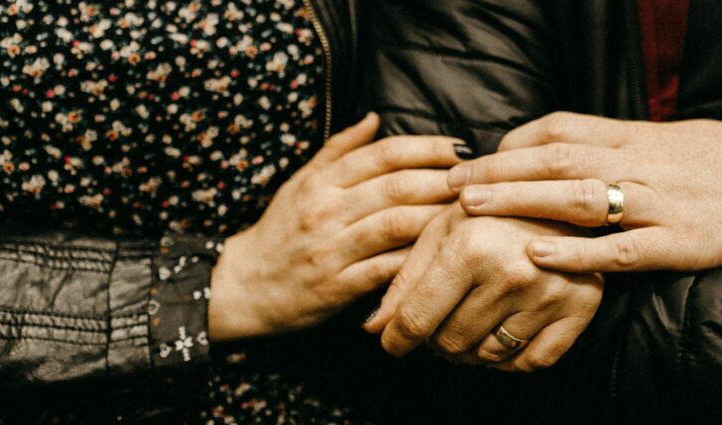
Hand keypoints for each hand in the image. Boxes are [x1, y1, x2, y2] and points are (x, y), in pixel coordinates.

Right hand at [208, 114, 463, 340]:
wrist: (243, 287)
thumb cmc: (280, 231)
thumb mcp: (301, 183)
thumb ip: (339, 150)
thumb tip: (376, 117)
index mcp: (321, 182)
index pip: (383, 154)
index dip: (426, 148)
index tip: (459, 149)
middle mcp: (326, 210)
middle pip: (397, 186)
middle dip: (443, 180)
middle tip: (477, 181)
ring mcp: (332, 249)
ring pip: (397, 224)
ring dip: (438, 217)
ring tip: (469, 213)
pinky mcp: (338, 287)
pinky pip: (388, 269)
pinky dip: (418, 259)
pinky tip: (444, 253)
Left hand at [363, 205, 602, 371]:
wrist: (564, 193)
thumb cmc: (494, 208)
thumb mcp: (443, 229)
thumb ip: (405, 279)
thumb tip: (373, 328)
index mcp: (471, 246)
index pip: (418, 318)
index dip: (397, 338)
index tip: (392, 343)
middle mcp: (512, 274)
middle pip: (450, 343)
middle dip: (436, 338)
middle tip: (441, 319)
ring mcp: (550, 294)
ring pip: (487, 356)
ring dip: (472, 348)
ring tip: (473, 318)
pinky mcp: (581, 308)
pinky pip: (531, 362)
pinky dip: (511, 359)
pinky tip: (503, 332)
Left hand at [447, 112, 721, 271]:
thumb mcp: (681, 139)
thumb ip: (631, 146)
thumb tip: (584, 153)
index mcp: (641, 136)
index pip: (562, 128)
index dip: (514, 142)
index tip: (482, 156)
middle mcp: (643, 163)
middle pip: (554, 159)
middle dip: (496, 169)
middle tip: (449, 181)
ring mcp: (662, 203)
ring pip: (575, 197)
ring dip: (517, 201)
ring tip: (469, 208)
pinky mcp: (684, 244)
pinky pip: (620, 250)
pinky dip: (576, 252)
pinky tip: (536, 252)